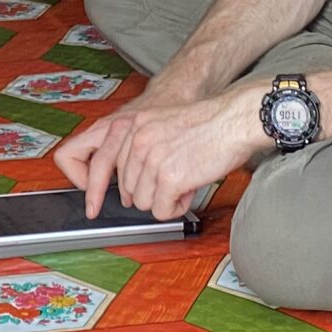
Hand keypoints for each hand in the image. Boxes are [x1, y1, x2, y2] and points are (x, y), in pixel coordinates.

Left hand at [58, 86, 265, 220]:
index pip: (106, 166)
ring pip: (143, 203)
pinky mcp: (169, 178)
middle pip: (128, 189)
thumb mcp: (162, 124)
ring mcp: (152, 160)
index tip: (98, 206)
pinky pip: (162, 211)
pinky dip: (176, 208)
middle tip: (175, 181)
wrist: (234, 119)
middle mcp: (137, 141)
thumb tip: (132, 185)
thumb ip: (142, 147)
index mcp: (133, 125)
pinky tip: (190, 190)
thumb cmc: (207, 124)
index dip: (106, 189)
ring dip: (165, 199)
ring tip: (185, 182)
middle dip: (151, 192)